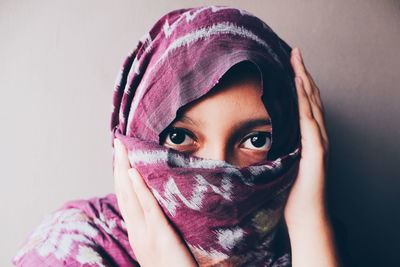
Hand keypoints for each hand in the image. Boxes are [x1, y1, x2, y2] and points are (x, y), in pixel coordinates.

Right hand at [113, 138, 197, 266]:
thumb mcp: (162, 246)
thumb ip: (159, 229)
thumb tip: (161, 209)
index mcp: (138, 233)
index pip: (127, 200)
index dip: (121, 178)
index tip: (121, 158)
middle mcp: (137, 232)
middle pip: (123, 193)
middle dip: (119, 166)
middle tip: (118, 143)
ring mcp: (146, 234)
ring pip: (130, 197)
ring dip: (124, 170)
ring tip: (121, 148)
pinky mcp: (159, 236)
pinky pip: (148, 208)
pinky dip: (139, 189)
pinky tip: (133, 173)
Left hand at [284, 47, 329, 226]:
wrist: (305, 219)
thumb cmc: (288, 195)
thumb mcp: (278, 165)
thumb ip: (273, 148)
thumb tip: (252, 136)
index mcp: (307, 139)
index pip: (303, 105)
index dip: (298, 83)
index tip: (287, 63)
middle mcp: (316, 137)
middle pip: (310, 99)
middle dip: (302, 74)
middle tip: (294, 52)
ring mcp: (319, 144)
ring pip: (312, 105)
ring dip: (305, 81)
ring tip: (296, 60)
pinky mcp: (316, 153)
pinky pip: (310, 123)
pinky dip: (305, 103)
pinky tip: (299, 87)